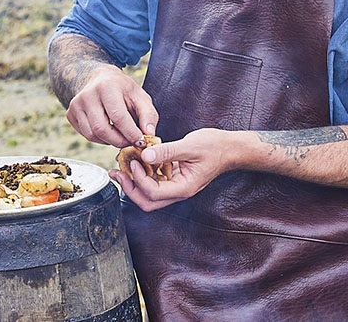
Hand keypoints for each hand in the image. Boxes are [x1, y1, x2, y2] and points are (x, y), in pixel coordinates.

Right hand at [65, 66, 157, 147]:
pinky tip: (109, 131)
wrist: (100, 79)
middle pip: (102, 129)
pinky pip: (86, 135)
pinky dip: (100, 139)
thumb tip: (149, 134)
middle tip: (131, 143)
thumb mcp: (140, 96)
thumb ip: (148, 115)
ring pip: (92, 135)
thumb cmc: (123, 89)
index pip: (118, 116)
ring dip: (110, 141)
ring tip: (121, 137)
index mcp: (107, 86)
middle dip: (120, 141)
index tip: (141, 142)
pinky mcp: (70, 114)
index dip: (130, 133)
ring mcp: (76, 105)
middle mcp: (87, 95)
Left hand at [110, 128, 232, 210]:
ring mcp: (176, 186)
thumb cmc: (215, 147)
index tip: (135, 161)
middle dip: (130, 188)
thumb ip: (167, 151)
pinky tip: (138, 161)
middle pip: (147, 201)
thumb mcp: (190, 146)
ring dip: (134, 182)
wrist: (230, 148)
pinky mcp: (174, 177)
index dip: (140, 179)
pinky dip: (144, 174)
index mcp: (183, 188)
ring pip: (149, 194)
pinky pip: (155, 181)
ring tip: (122, 167)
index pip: (154, 193)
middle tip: (118, 173)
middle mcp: (178, 191)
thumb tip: (145, 156)